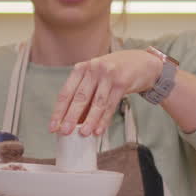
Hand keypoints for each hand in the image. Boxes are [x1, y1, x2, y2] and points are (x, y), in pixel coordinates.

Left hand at [49, 49, 163, 136]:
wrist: (142, 62)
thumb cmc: (115, 73)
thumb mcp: (96, 78)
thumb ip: (86, 95)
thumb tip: (73, 121)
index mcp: (81, 68)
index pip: (66, 92)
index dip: (59, 111)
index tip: (53, 127)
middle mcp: (93, 69)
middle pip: (79, 97)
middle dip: (70, 117)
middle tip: (64, 132)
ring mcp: (108, 75)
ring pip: (96, 102)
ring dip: (89, 120)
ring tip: (83, 134)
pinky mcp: (122, 82)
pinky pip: (110, 104)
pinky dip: (104, 119)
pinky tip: (99, 130)